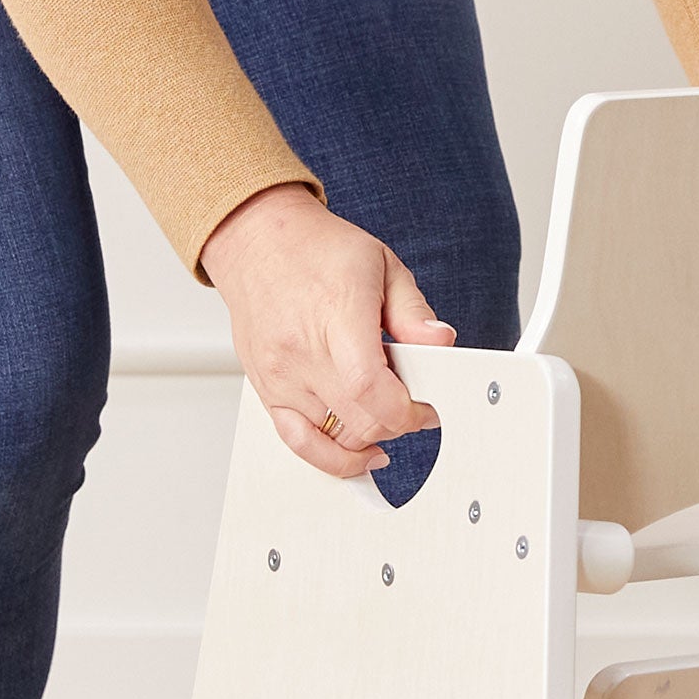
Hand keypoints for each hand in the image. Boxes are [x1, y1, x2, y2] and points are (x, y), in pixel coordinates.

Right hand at [200, 183, 450, 482]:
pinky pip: (297, 442)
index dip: (407, 412)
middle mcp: (303, 350)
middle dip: (397, 424)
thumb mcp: (381, 264)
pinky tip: (354, 454)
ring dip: (368, 435)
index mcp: (337, 315)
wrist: (257, 240)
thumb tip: (441, 343)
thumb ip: (413, 310)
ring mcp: (281, 374)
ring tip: (384, 415)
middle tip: (412, 408)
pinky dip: (330, 457)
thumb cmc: (316, 250)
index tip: (425, 408)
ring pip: (333, 436)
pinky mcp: (266, 388)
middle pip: (358, 420)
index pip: (372, 389)